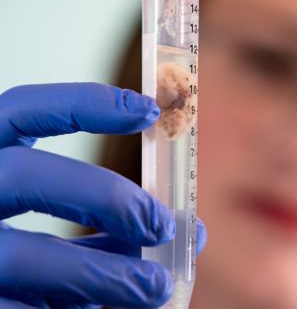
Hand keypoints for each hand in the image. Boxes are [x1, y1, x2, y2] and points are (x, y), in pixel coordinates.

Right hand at [0, 83, 206, 308]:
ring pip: (25, 255)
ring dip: (104, 272)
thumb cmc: (21, 274)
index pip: (20, 112)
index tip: (148, 111)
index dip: (82, 103)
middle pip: (25, 174)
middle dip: (104, 196)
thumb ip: (109, 232)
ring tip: (157, 287)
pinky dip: (76, 307)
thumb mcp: (58, 242)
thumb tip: (181, 225)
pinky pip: (24, 308)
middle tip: (161, 224)